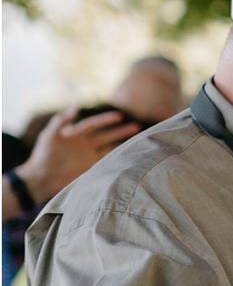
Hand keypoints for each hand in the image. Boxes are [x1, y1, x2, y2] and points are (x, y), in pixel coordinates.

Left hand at [17, 107, 139, 203]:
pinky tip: (129, 159)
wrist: (41, 178)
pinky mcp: (92, 169)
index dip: (106, 120)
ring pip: (110, 149)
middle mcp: (86, 145)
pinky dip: (118, 160)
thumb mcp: (49, 135)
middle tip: (137, 127)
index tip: (119, 116)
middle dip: (121, 132)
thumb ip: (60, 121)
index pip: (94, 124)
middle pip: (107, 136)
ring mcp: (90, 157)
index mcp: (76, 134)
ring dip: (123, 146)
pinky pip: (108, 163)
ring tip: (139, 143)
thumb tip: (76, 108)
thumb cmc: (42, 155)